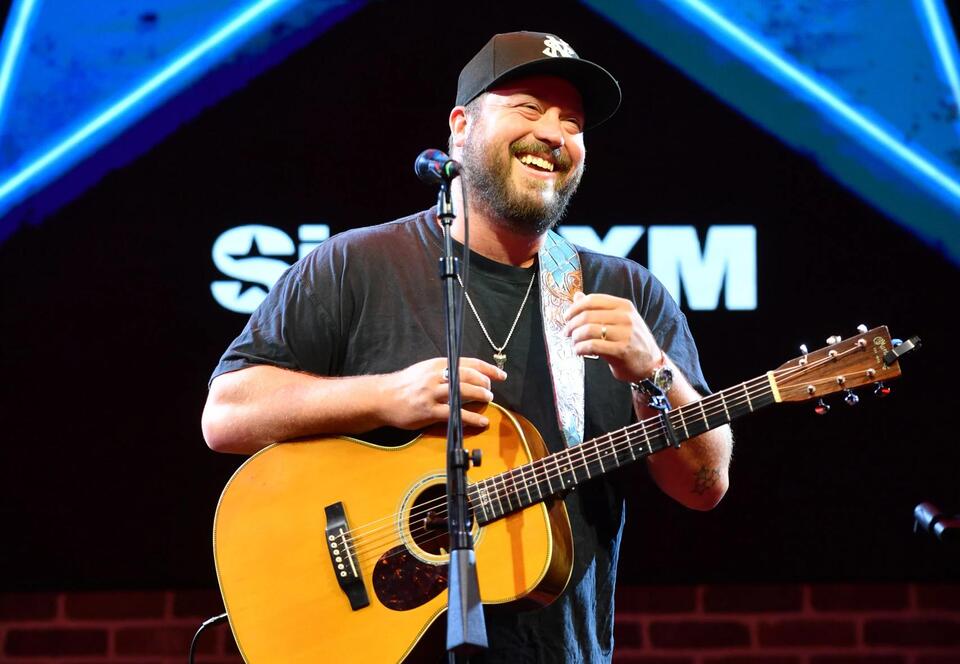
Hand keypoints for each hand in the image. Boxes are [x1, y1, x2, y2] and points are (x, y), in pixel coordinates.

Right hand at [381, 357, 505, 429]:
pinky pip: (455, 414)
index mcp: (438, 364)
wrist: (383, 397)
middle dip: (485, 382)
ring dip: (481, 395)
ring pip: (463, 391)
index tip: (501, 375)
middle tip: (491, 389)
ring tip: (489, 399)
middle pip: (469, 375)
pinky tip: (481, 421)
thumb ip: (446, 370)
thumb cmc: (405, 384)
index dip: (488, 368)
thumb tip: (470, 374)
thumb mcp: (426, 369)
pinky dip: (471, 418)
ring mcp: (432, 393)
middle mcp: (436, 376)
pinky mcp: (429, 411)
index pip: (469, 363)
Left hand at [563, 292, 660, 382]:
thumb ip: (598, 308)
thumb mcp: (618, 320)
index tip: (566, 317)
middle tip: (566, 333)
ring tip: (573, 343)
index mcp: (623, 305)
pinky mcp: (622, 350)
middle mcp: (626, 317)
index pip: (592, 300)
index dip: (575, 308)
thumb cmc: (630, 340)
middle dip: (571, 325)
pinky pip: (593, 346)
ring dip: (575, 337)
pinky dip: (581, 348)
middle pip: (588, 316)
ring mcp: (625, 333)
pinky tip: (578, 351)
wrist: (650, 363)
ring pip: (588, 330)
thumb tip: (577, 296)